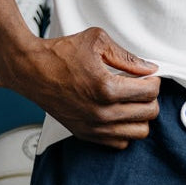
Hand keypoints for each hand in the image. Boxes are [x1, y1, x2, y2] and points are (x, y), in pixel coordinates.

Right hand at [5, 26, 160, 148]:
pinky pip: (120, 142)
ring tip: (131, 101)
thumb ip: (127, 57)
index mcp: (106, 88)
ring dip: (141, 115)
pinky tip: (118, 113)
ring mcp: (93, 126)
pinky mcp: (85, 134)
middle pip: (149, 113)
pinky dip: (125, 130)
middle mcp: (101, 112)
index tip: (148, 75)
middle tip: (141, 86)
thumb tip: (149, 68)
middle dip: (150, 97)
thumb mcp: (97, 42)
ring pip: (139, 132)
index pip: (151, 92)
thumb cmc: (60, 53)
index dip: (154, 80)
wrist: (30, 70)